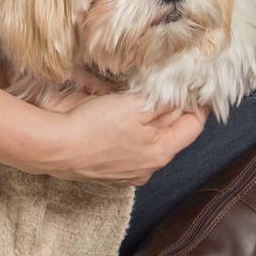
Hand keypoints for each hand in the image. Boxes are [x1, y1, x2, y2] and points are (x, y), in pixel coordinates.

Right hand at [36, 94, 205, 185]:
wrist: (57, 148)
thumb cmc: (95, 126)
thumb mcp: (136, 106)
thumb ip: (165, 102)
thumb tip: (186, 95)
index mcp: (161, 152)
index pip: (193, 126)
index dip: (198, 104)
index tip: (198, 85)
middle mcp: (149, 167)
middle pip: (172, 132)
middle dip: (173, 108)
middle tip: (170, 83)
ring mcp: (130, 172)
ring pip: (151, 139)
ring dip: (152, 119)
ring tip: (145, 98)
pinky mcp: (111, 171)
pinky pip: (133, 147)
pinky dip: (134, 131)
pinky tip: (123, 118)